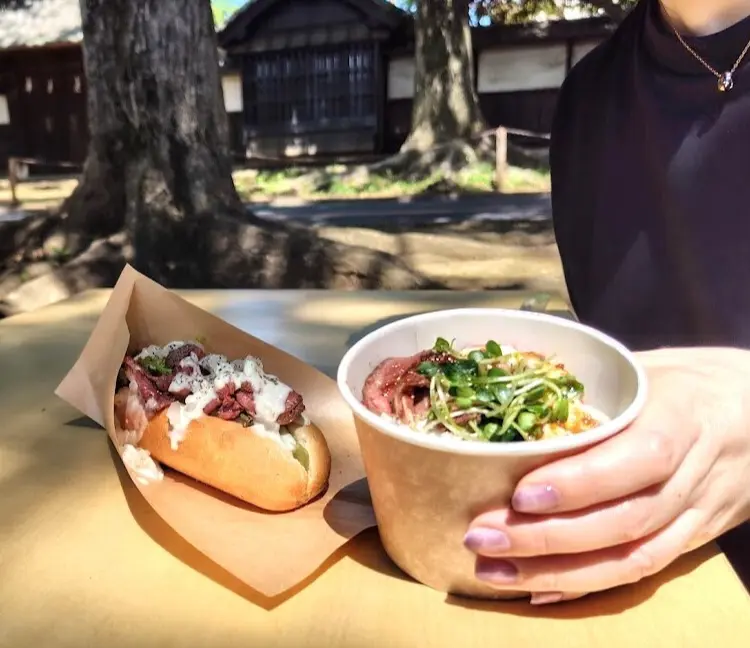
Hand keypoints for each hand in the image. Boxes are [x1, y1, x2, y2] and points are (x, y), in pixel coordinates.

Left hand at [463, 347, 749, 604]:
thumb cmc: (689, 382)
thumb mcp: (647, 368)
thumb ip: (589, 388)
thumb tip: (510, 395)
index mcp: (684, 417)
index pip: (638, 458)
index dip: (580, 482)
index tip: (521, 493)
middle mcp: (695, 472)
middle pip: (625, 519)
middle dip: (548, 536)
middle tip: (481, 535)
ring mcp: (698, 512)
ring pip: (632, 556)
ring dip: (557, 571)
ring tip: (494, 568)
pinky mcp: (694, 538)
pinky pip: (643, 570)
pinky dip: (587, 585)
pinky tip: (537, 589)